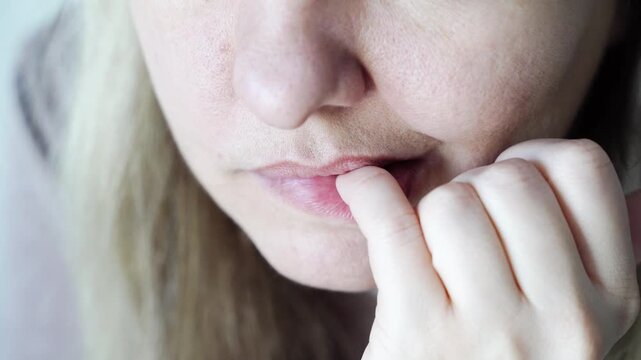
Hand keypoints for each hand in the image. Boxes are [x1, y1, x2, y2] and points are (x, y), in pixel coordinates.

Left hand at [336, 138, 640, 359]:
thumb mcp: (575, 327)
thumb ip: (600, 263)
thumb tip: (638, 197)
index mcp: (612, 299)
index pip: (582, 168)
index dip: (534, 159)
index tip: (503, 185)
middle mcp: (566, 318)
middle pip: (510, 179)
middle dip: (474, 185)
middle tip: (457, 222)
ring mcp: (493, 331)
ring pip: (452, 203)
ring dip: (426, 212)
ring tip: (427, 247)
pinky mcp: (422, 337)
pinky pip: (393, 227)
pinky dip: (368, 195)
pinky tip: (359, 189)